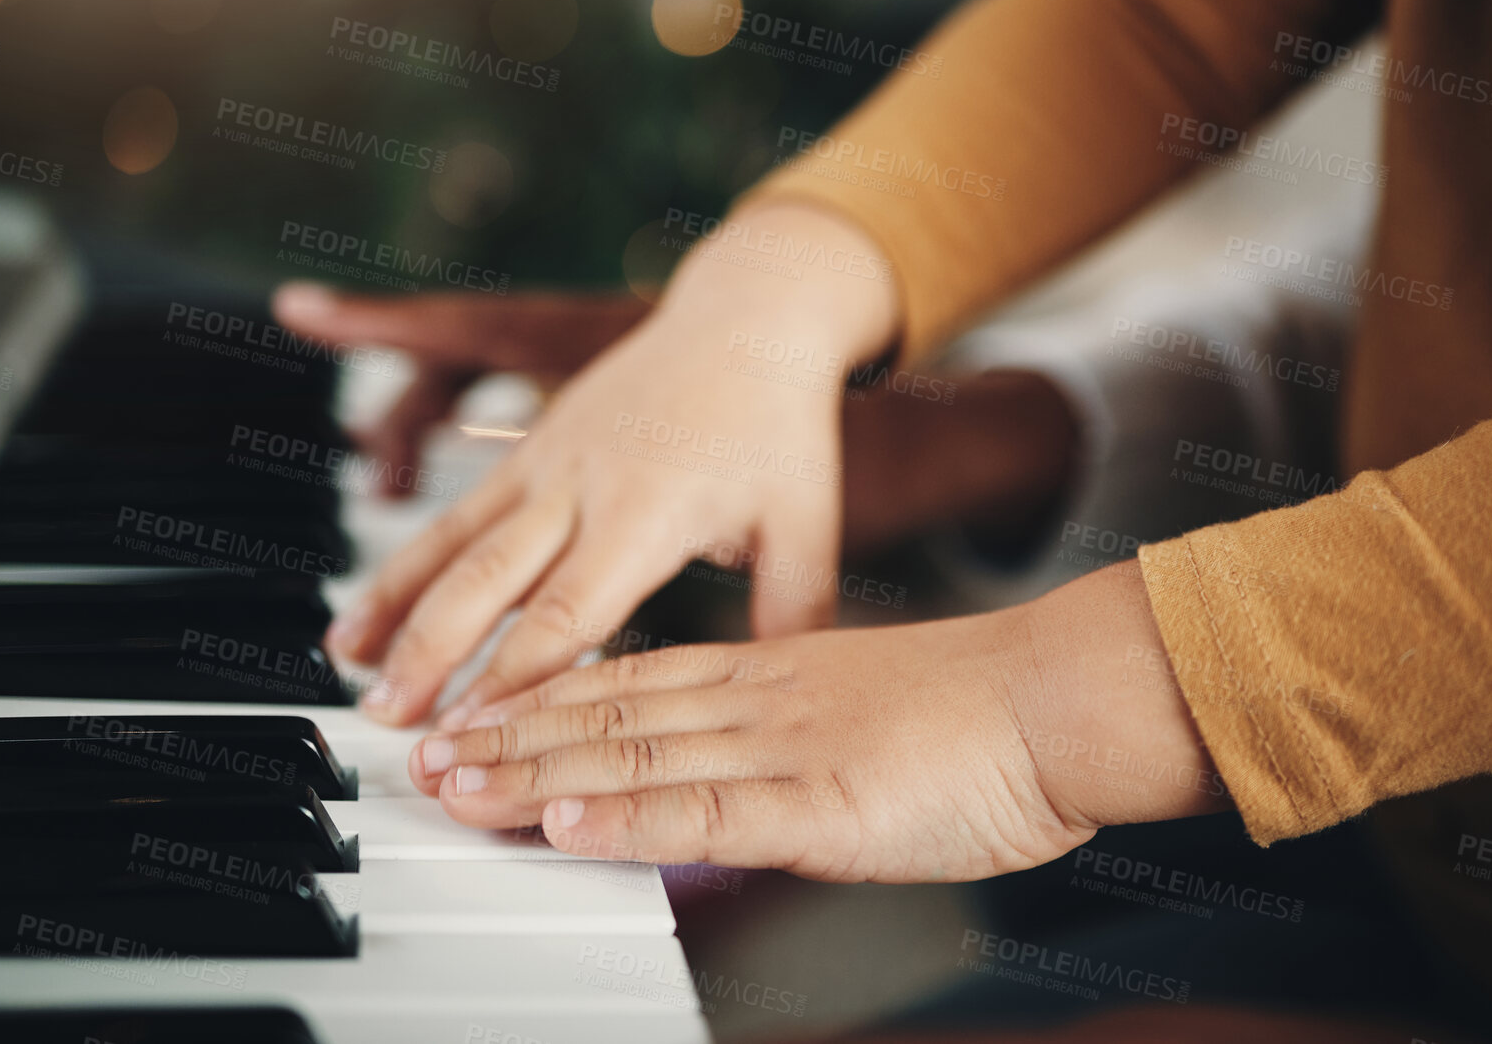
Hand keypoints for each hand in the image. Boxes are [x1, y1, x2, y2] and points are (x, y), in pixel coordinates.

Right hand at [310, 202, 903, 726]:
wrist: (746, 319)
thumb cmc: (780, 426)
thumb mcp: (806, 523)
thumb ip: (790, 613)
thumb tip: (784, 704)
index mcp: (648, 514)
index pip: (568, 614)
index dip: (515, 681)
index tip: (477, 737)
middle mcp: (583, 487)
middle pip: (490, 580)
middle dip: (432, 653)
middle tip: (390, 719)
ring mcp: (546, 463)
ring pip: (453, 542)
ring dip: (396, 605)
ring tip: (345, 664)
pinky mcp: (529, 449)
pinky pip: (456, 514)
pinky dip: (405, 562)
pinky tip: (366, 608)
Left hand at [409, 560, 1226, 881]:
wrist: (1060, 698)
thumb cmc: (980, 714)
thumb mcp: (866, 715)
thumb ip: (792, 747)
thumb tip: (734, 791)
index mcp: (770, 672)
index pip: (633, 682)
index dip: (547, 699)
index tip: (481, 713)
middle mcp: (757, 699)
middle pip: (610, 714)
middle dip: (511, 737)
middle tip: (431, 753)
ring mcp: (782, 746)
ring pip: (635, 756)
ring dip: (536, 773)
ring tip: (457, 785)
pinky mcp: (819, 800)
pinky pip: (704, 808)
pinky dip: (626, 815)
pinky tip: (564, 820)